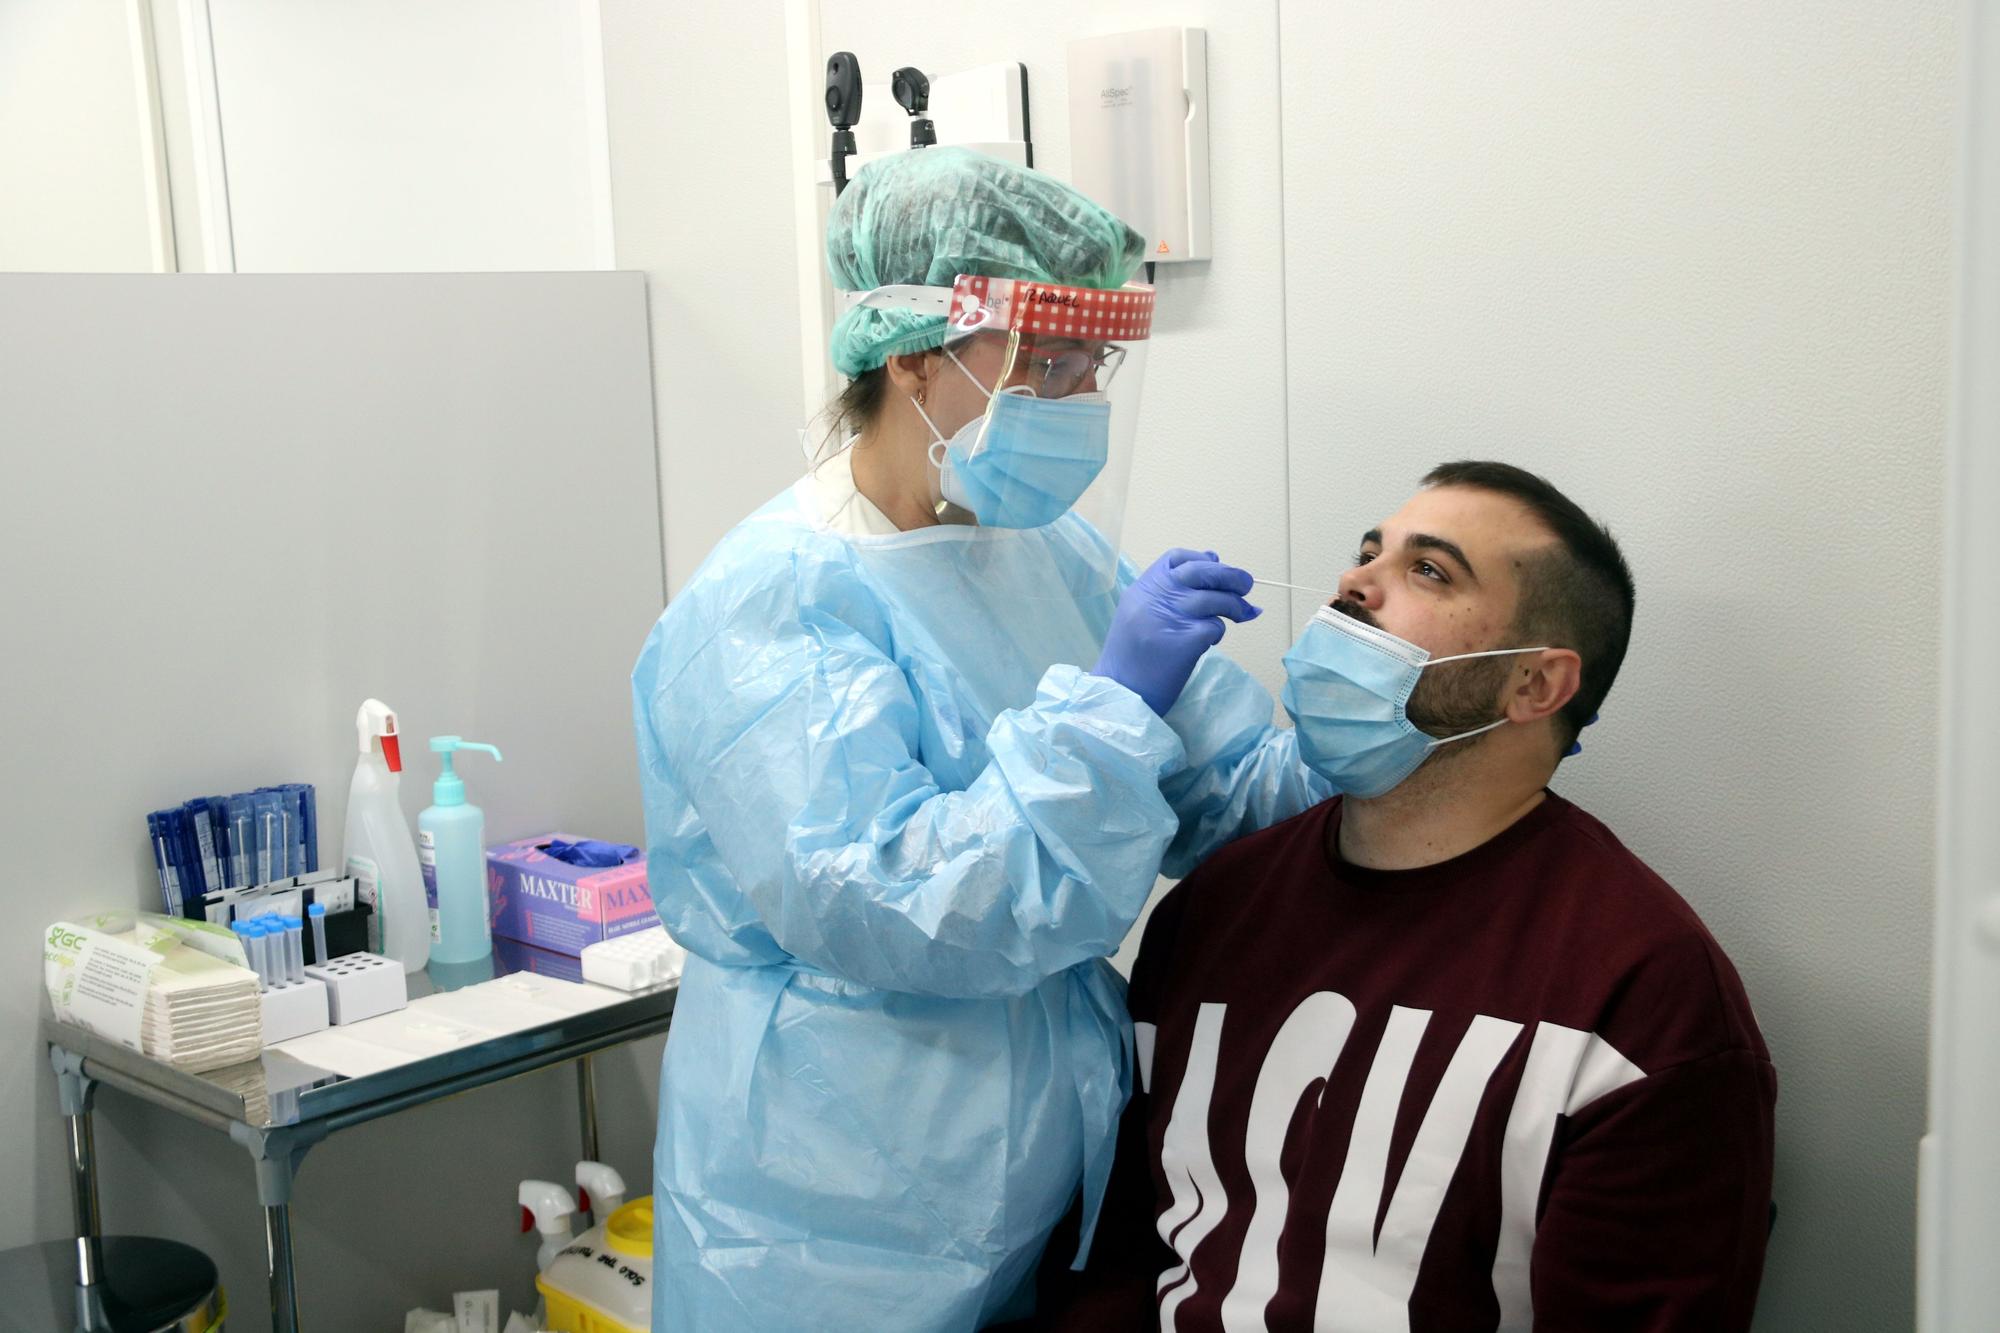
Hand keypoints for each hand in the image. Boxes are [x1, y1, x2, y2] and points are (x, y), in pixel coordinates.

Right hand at [1094, 549, 1259, 715]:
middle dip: (1231, 576)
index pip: (1178, 557)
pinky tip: (1209, 642)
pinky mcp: (1186, 642)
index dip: (1203, 560)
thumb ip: (1171, 588)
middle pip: (1202, 572)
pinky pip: (1215, 627)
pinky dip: (1219, 632)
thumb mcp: (1141, 612)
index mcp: (1144, 588)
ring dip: (1234, 606)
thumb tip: (1214, 558)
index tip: (1216, 568)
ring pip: (1216, 599)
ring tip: (1239, 615)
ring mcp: (1171, 618)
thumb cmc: (1132, 654)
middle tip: (1246, 586)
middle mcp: (1157, 597)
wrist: (1121, 691)